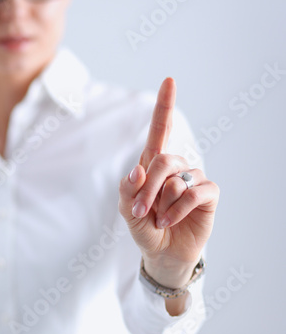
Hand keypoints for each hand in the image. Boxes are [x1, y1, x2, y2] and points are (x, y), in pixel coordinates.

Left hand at [118, 78, 219, 288]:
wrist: (162, 252)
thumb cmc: (144, 227)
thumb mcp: (127, 210)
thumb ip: (128, 190)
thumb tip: (137, 170)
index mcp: (153, 165)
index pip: (161, 130)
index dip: (165, 106)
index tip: (170, 80)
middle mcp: (176, 167)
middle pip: (164, 159)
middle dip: (148, 187)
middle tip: (139, 211)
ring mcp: (193, 180)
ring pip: (177, 179)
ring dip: (161, 204)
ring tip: (157, 220)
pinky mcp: (207, 195)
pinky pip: (194, 193)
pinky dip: (177, 209)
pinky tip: (169, 221)